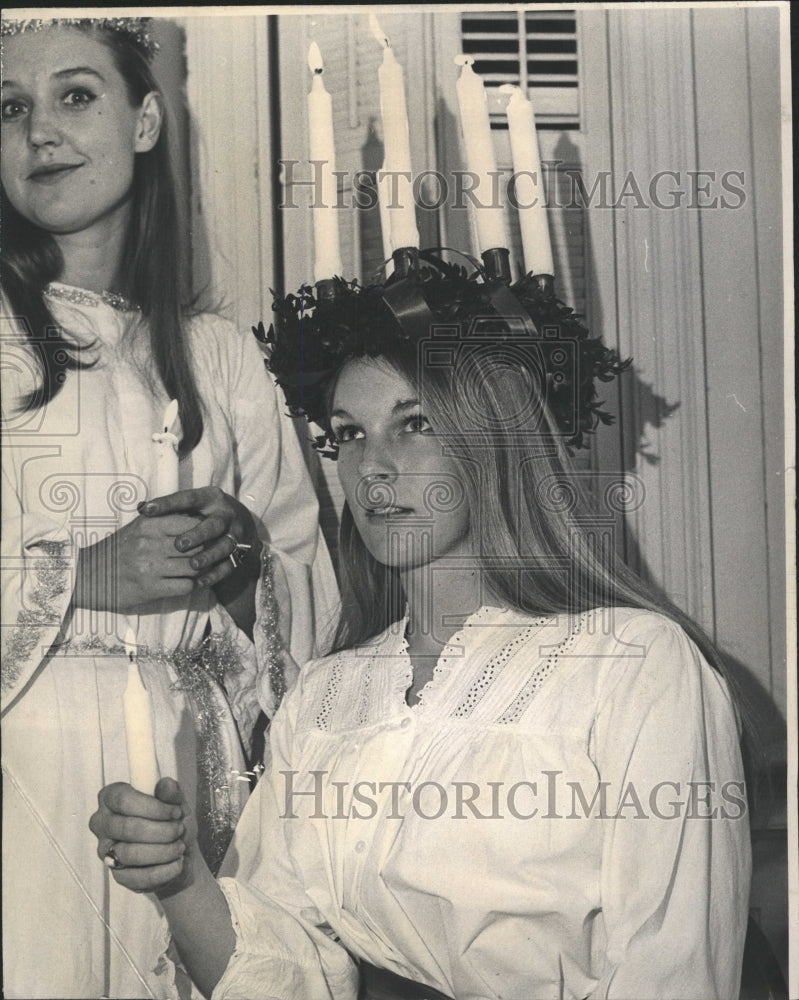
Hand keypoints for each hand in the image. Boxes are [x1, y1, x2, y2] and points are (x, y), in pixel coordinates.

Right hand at [74, 513, 203, 613]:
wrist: (87, 575)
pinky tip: (190, 584)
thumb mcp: (138, 527)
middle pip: (197, 547)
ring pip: (194, 568)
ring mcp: (151, 567)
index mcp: (150, 524)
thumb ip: (164, 520)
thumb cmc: (118, 549)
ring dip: (203, 571)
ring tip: (204, 571)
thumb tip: (197, 516)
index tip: (210, 537)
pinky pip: (185, 587)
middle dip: (209, 552)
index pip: (192, 524)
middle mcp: (151, 543)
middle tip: (214, 556)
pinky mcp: (150, 588)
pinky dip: (192, 586)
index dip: (205, 532)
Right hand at [89, 778, 197, 896]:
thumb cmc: (173, 821)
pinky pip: (137, 877)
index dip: (154, 807)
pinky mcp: (116, 875)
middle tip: (180, 830)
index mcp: (111, 797)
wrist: (179, 854)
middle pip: (128, 827)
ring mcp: (105, 851)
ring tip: (180, 847)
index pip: (123, 800)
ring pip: (130, 853)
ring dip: (163, 851)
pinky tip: (177, 863)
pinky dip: (163, 871)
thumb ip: (172, 793)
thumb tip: (166, 785)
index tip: (176, 812)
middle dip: (162, 830)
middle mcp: (102, 823)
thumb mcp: (177, 802)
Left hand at [140, 487, 261, 588]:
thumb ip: (169, 507)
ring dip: (209, 556)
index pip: (189, 498)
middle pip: (214, 524)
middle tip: (179, 545)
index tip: (148, 510)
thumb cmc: (205, 513)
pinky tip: (200, 582)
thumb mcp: (192, 504)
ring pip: (224, 546)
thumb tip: (141, 508)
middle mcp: (226, 515)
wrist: (241, 522)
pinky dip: (215, 575)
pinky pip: (229, 565)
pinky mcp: (239, 553)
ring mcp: (235, 534)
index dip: (168, 503)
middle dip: (198, 534)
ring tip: (192, 565)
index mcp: (211, 498)